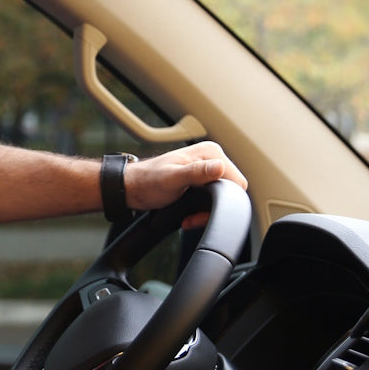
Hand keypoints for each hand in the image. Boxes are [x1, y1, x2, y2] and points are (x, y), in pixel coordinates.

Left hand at [123, 142, 246, 224]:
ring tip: (189, 216)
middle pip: (231, 191)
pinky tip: (189, 214)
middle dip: (213, 208)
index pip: (236, 181)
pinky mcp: (202, 180)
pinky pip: (212, 199)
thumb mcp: (171, 179)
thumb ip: (196, 172)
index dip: (224, 200)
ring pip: (222, 197)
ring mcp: (207, 169)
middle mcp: (211, 159)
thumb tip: (219, 167)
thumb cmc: (147, 181)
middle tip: (192, 216)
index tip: (201, 209)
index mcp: (210, 153)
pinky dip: (202, 210)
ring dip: (206, 211)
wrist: (132, 188)